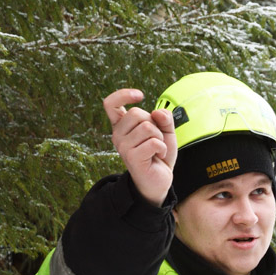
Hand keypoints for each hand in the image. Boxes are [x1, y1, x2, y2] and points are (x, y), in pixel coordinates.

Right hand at [102, 88, 176, 206]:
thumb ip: (164, 118)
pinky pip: (154, 142)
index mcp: (122, 125)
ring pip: (147, 127)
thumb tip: (158, 112)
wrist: (159, 180)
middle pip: (137, 113)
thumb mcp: (165, 132)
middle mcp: (118, 135)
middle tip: (156, 139)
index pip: (110, 104)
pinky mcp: (132, 157)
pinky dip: (162, 148)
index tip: (139, 95)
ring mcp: (123, 147)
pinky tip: (158, 156)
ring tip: (157, 149)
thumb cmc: (159, 154)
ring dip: (160, 138)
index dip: (122, 94)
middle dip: (154, 124)